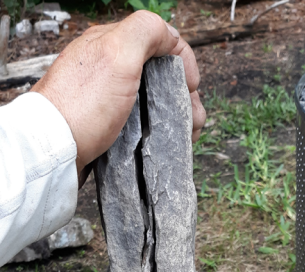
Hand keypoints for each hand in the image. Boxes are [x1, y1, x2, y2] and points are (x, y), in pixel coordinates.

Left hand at [31, 12, 205, 176]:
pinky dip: (157, 132)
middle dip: (183, 96)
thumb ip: (146, 31)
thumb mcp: (118, 53)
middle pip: (160, 74)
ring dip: (175, 117)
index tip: (191, 87)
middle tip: (193, 121)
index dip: (183, 61)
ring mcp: (106, 97)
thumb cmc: (83, 106)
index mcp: (111, 43)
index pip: (161, 40)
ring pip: (153, 101)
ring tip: (186, 137)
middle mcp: (108, 67)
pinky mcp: (104, 124)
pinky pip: (139, 123)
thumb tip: (168, 35)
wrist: (54, 150)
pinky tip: (163, 144)